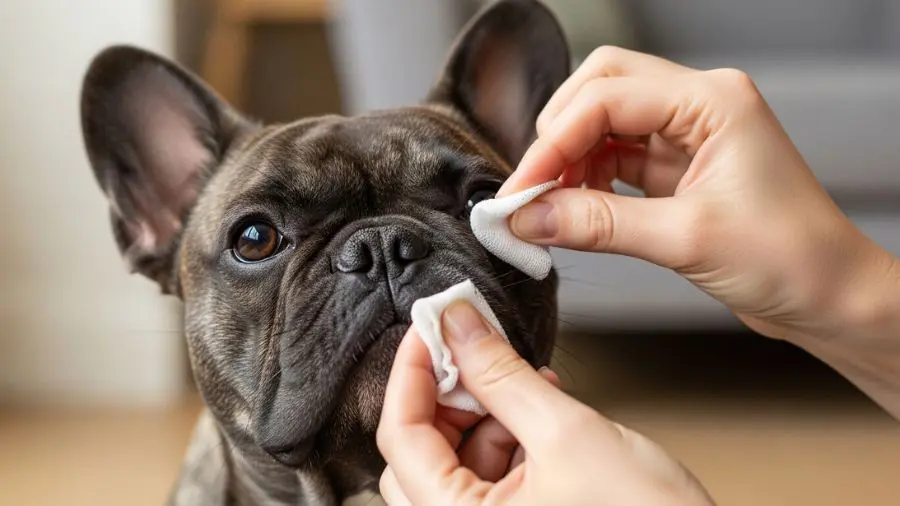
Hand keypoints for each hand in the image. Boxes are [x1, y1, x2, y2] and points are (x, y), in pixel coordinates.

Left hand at [377, 301, 714, 505]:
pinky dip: (509, 433)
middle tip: (474, 348)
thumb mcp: (566, 433)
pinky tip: (539, 405)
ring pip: (456, 458)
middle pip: (421, 449)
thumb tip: (457, 324)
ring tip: (525, 380)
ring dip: (486, 411)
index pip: (401, 436)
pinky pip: (491, 472)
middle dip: (450, 392)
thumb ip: (502, 375)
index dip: (411, 372)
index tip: (432, 326)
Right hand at [500, 46, 898, 344]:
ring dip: (570, 160)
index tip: (521, 190)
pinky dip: (587, 180)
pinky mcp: (679, 168)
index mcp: (712, 101)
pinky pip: (616, 159)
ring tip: (549, 207)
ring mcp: (688, 135)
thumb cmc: (792, 259)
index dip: (554, 143)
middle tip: (531, 188)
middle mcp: (699, 106)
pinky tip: (575, 209)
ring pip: (605, 123)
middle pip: (602, 88)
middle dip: (559, 134)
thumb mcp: (684, 239)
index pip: (607, 98)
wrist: (831, 298)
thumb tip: (528, 218)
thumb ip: (597, 223)